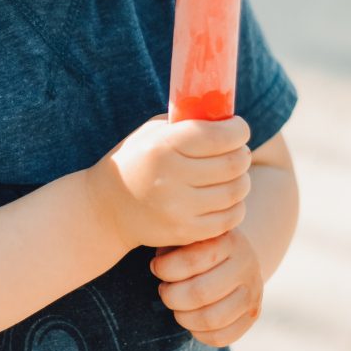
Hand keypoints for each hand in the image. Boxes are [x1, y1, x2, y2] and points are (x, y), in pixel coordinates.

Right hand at [85, 114, 251, 252]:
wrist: (107, 208)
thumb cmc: (136, 161)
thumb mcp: (152, 133)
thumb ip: (186, 124)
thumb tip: (225, 118)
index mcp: (162, 147)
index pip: (217, 136)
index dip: (238, 129)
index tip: (238, 128)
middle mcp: (170, 178)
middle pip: (233, 164)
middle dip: (243, 153)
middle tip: (239, 151)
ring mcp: (177, 208)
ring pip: (236, 191)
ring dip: (242, 179)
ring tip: (234, 174)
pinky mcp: (184, 231)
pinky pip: (230, 218)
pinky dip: (235, 205)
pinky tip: (226, 197)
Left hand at [150, 228, 263, 346]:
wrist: (236, 255)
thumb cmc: (200, 244)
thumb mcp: (190, 234)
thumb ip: (174, 242)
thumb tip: (159, 262)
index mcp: (228, 240)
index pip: (191, 261)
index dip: (164, 269)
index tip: (156, 267)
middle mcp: (246, 265)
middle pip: (200, 293)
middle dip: (171, 296)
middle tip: (164, 290)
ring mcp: (253, 293)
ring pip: (210, 319)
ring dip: (182, 316)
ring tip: (176, 305)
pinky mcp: (252, 316)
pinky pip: (220, 337)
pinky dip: (197, 333)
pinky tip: (189, 319)